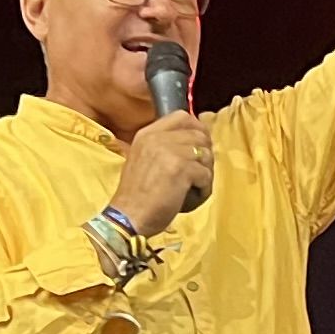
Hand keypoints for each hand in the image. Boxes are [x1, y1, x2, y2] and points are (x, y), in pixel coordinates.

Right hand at [113, 111, 215, 236]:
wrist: (128, 217)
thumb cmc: (137, 195)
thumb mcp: (143, 159)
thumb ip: (162, 146)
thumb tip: (193, 142)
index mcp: (147, 134)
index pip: (182, 116)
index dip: (197, 128)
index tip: (200, 145)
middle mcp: (157, 138)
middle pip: (199, 134)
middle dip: (205, 154)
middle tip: (200, 171)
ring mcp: (169, 151)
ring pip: (206, 154)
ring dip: (206, 172)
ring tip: (195, 186)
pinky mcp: (181, 169)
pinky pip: (206, 174)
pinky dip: (204, 188)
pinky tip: (193, 196)